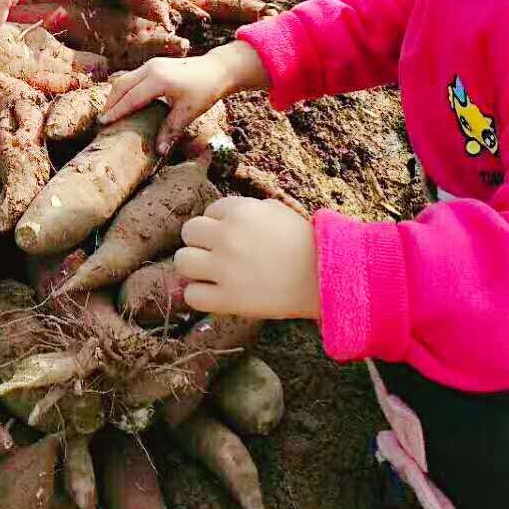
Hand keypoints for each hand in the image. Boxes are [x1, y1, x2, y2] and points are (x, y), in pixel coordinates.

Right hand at [101, 41, 268, 153]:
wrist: (217, 70)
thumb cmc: (204, 91)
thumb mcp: (188, 112)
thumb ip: (171, 130)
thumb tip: (159, 152)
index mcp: (158, 80)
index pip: (131, 98)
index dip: (116, 111)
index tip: (103, 123)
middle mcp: (151, 69)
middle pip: (121, 86)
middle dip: (110, 103)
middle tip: (102, 121)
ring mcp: (151, 64)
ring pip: (124, 80)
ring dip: (115, 96)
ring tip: (110, 113)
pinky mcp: (153, 65)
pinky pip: (132, 77)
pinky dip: (124, 90)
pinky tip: (124, 103)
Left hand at [175, 193, 319, 319]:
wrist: (326, 277)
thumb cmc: (304, 243)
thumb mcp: (275, 211)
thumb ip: (245, 210)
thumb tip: (218, 216)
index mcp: (239, 210)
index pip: (209, 211)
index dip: (220, 225)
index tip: (236, 237)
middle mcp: (227, 236)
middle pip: (189, 233)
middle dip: (202, 242)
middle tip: (218, 254)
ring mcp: (225, 267)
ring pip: (182, 262)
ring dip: (195, 267)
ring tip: (212, 273)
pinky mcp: (228, 298)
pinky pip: (192, 295)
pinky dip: (200, 295)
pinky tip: (215, 293)